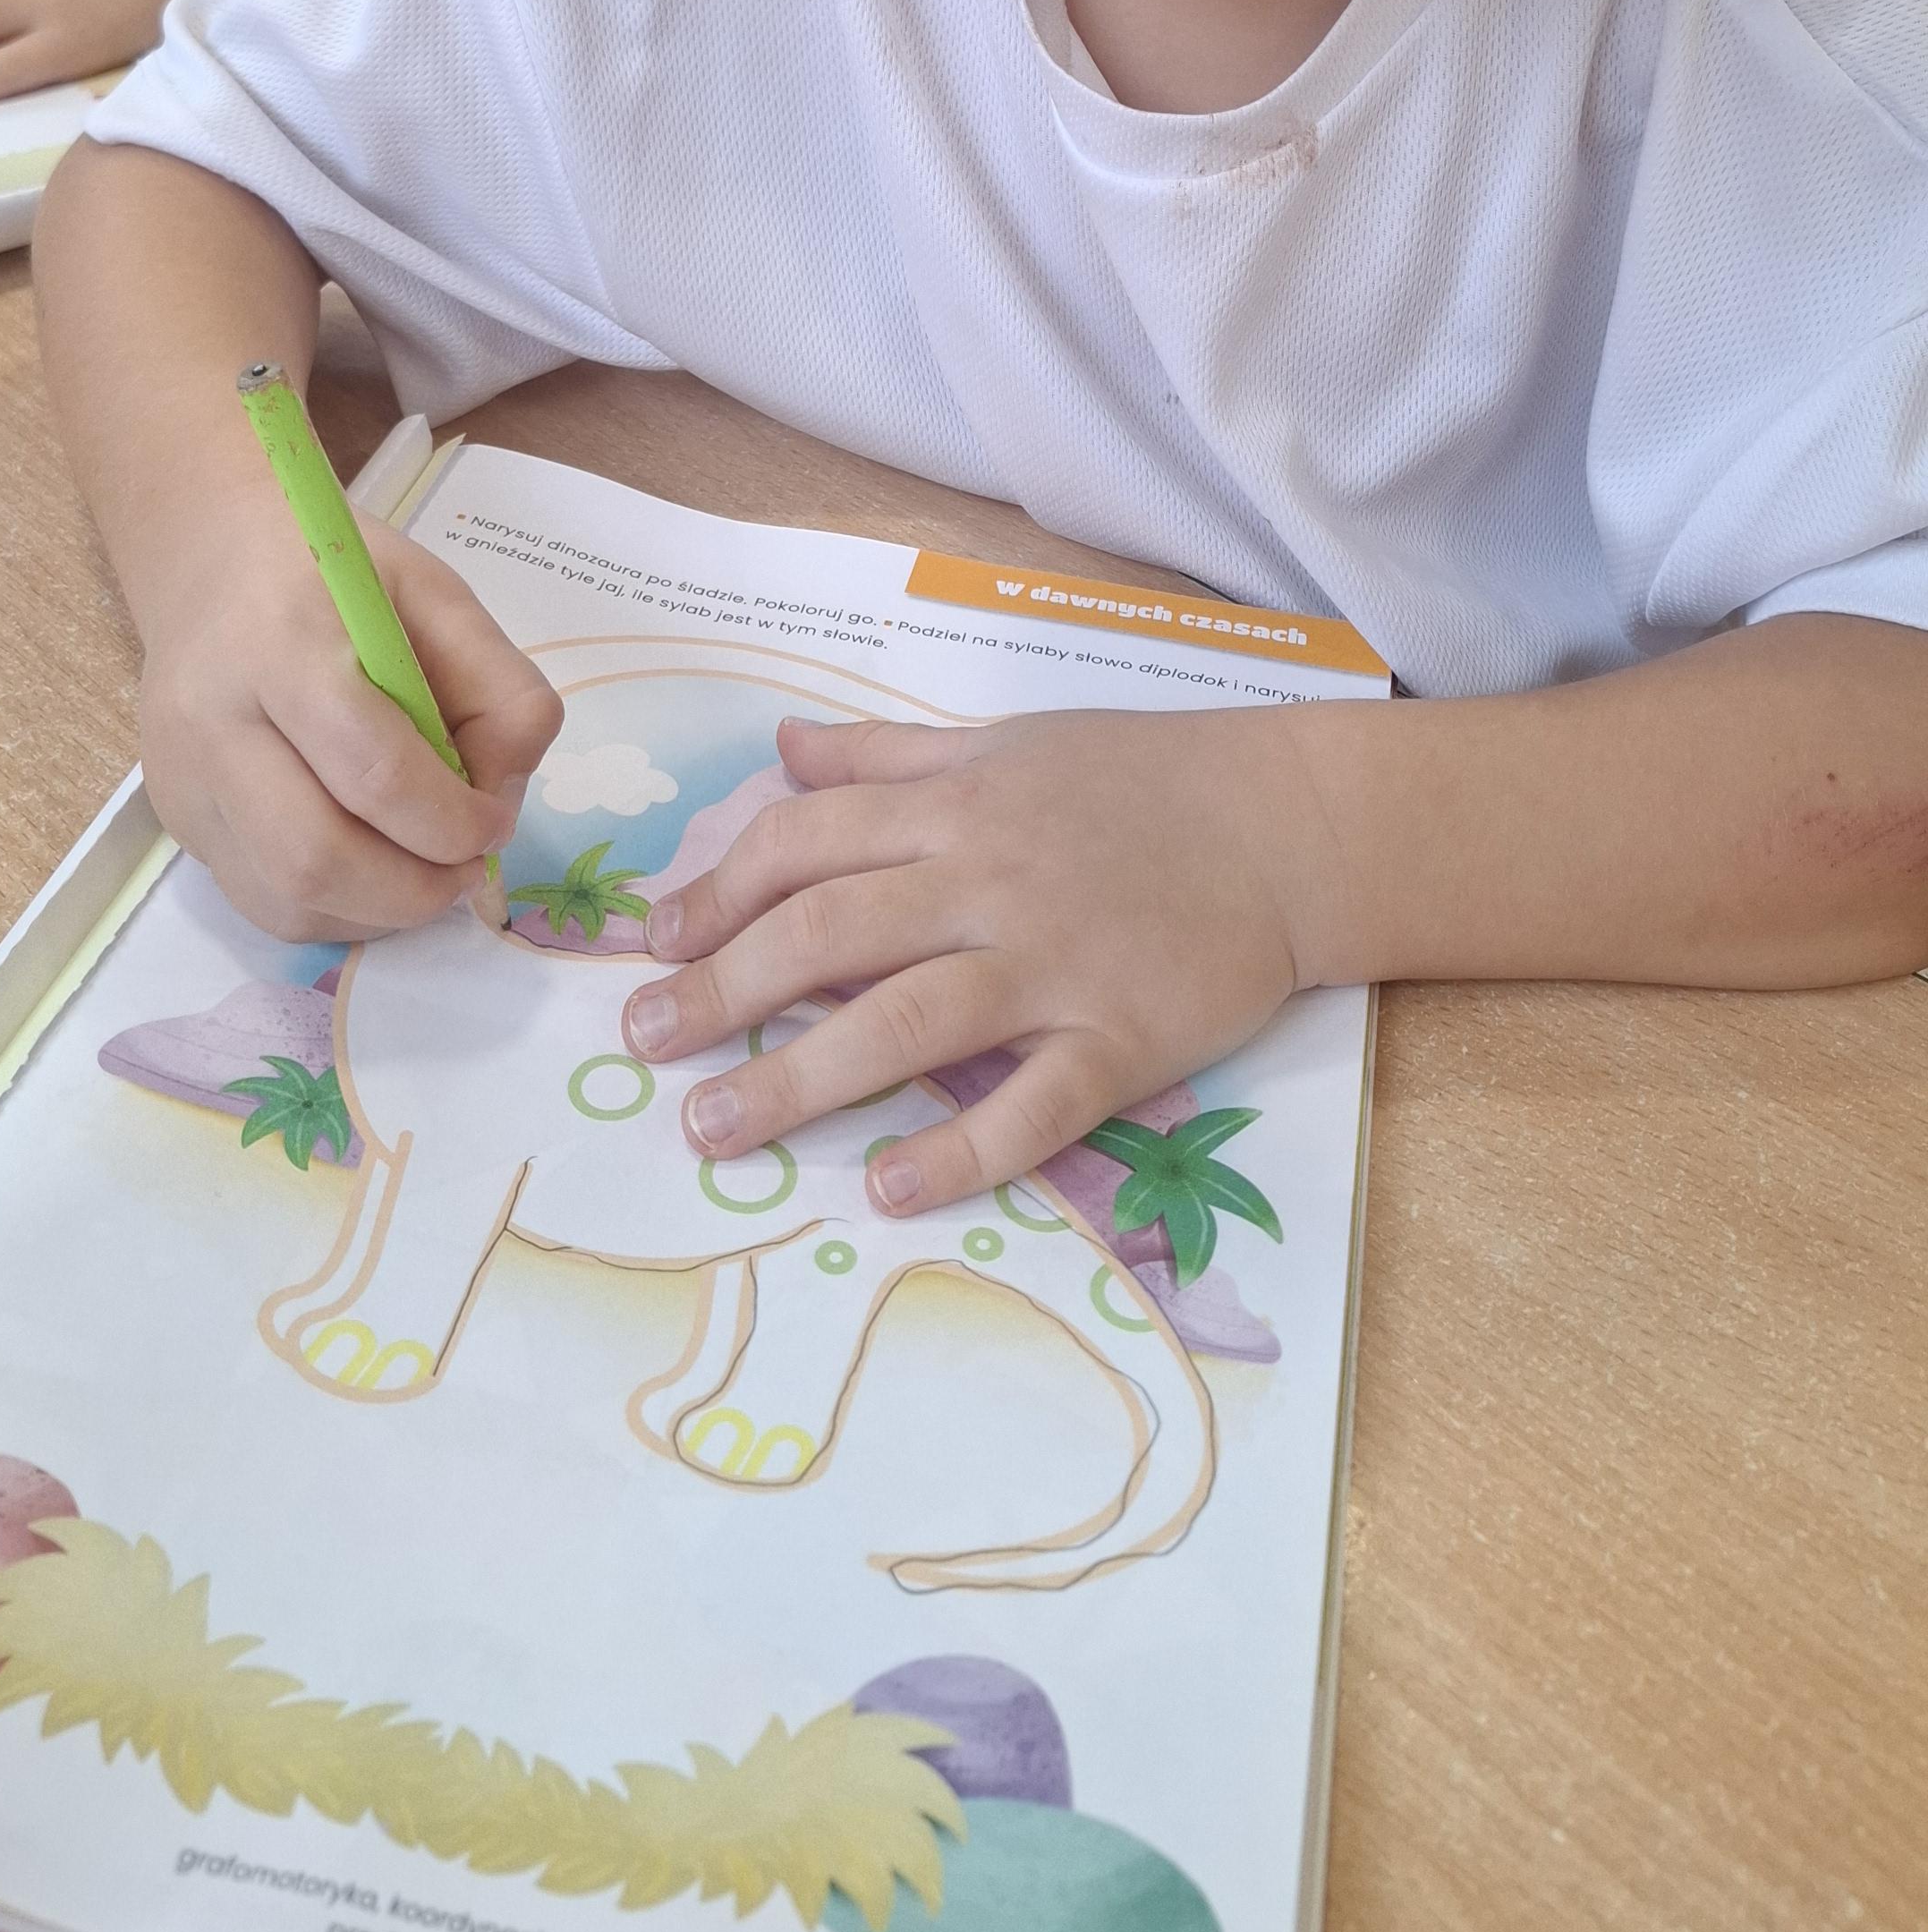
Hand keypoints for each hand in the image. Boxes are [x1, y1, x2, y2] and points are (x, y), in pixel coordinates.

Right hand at [138, 490, 563, 942]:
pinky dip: (336, 909)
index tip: (493, 823)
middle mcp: (212, 722)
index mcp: (283, 644)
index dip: (453, 822)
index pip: (374, 772)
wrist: (212, 565)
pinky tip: (370, 867)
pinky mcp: (176, 821)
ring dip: (378, 911)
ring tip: (423, 870)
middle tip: (466, 870)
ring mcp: (184, 781)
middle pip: (315, 858)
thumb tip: (499, 800)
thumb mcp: (438, 596)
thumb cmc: (336, 578)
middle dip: (415, 890)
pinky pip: (262, 903)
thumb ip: (498, 690)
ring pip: (285, 900)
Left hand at [620, 706, 1313, 1214]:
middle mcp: (992, 880)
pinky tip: (886, 1189)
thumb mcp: (1005, 742)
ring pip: (909, 1024)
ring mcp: (1058, 963)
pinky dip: (960, 1153)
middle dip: (721, 992)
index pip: (807, 843)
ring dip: (799, 1080)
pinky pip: (1033, 1107)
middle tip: (641, 1045)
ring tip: (714, 1129)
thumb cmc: (1140, 781)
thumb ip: (888, 754)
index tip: (654, 943)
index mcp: (956, 804)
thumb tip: (781, 751)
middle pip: (830, 937)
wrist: (1289, 824)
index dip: (719, 893)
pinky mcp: (1125, 1039)